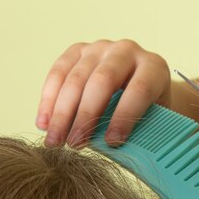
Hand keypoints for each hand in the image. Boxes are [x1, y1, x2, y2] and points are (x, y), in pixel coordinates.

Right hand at [36, 39, 170, 147]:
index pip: (139, 89)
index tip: (112, 142)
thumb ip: (141, 130)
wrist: (140, 87)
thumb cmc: (149, 110)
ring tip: (55, 141)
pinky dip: (48, 100)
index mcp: (153, 67)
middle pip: (102, 81)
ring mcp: (100, 48)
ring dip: (62, 113)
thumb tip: (116, 150)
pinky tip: (44, 124)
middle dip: (86, 115)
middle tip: (75, 144)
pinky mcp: (78, 50)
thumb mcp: (154, 119)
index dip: (125, 116)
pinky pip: (58, 72)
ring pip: (76, 77)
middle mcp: (127, 50)